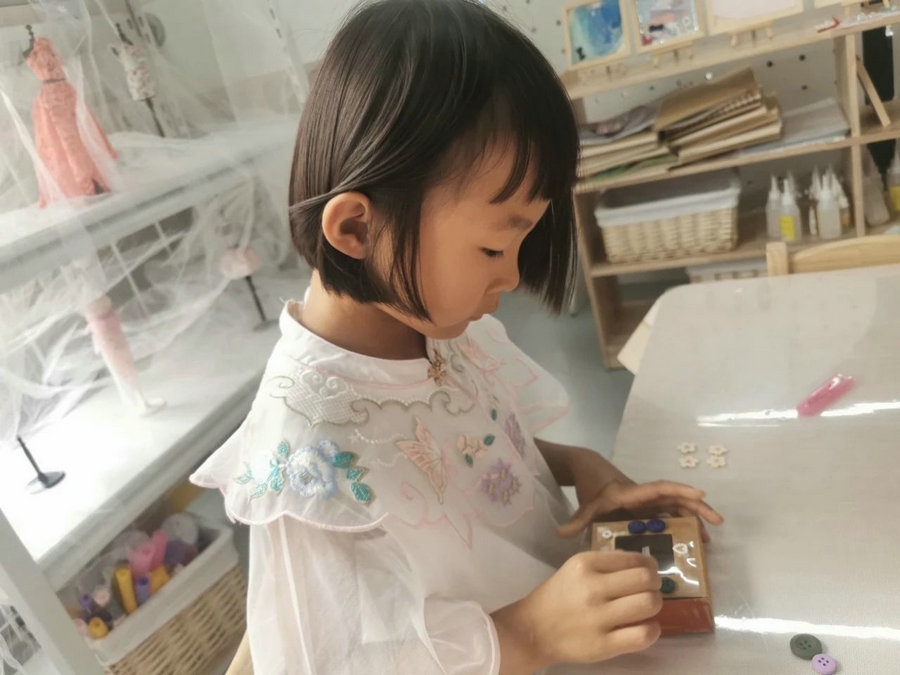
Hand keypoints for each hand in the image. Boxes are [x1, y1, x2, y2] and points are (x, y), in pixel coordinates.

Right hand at [493, 551, 662, 670]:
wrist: (534, 629)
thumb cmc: (560, 596)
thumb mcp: (576, 568)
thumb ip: (607, 562)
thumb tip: (643, 563)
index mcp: (586, 564)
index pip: (634, 559)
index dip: (650, 565)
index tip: (649, 572)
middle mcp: (592, 588)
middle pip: (646, 579)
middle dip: (655, 584)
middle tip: (650, 590)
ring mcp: (598, 618)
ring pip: (649, 604)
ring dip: (654, 605)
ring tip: (645, 608)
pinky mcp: (603, 645)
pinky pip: (643, 634)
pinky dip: (652, 630)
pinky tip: (645, 627)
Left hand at [558, 477, 723, 540]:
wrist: (589, 469)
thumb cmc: (590, 487)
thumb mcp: (584, 506)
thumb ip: (576, 521)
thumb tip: (559, 534)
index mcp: (632, 493)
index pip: (658, 489)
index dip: (678, 490)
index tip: (699, 493)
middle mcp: (644, 495)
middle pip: (675, 497)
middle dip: (696, 507)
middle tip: (717, 521)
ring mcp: (648, 502)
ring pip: (676, 507)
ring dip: (693, 518)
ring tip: (709, 537)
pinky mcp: (648, 508)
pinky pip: (669, 514)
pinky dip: (683, 523)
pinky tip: (694, 538)